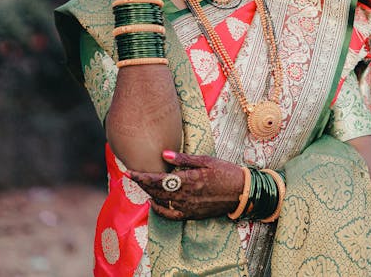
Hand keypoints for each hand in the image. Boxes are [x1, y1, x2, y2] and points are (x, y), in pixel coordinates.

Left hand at [129, 150, 243, 220]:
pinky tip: (153, 203)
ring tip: (141, 186)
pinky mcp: (192, 214)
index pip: (159, 180)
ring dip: (149, 194)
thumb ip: (183, 159)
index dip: (142, 177)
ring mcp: (188, 207)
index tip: (130, 172)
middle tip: (131, 176)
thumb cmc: (225, 171)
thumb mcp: (206, 160)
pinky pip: (171, 215)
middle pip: (157, 191)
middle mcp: (186, 195)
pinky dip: (160, 210)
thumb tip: (164, 154)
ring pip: (162, 202)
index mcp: (188, 179)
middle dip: (142, 184)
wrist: (240, 191)